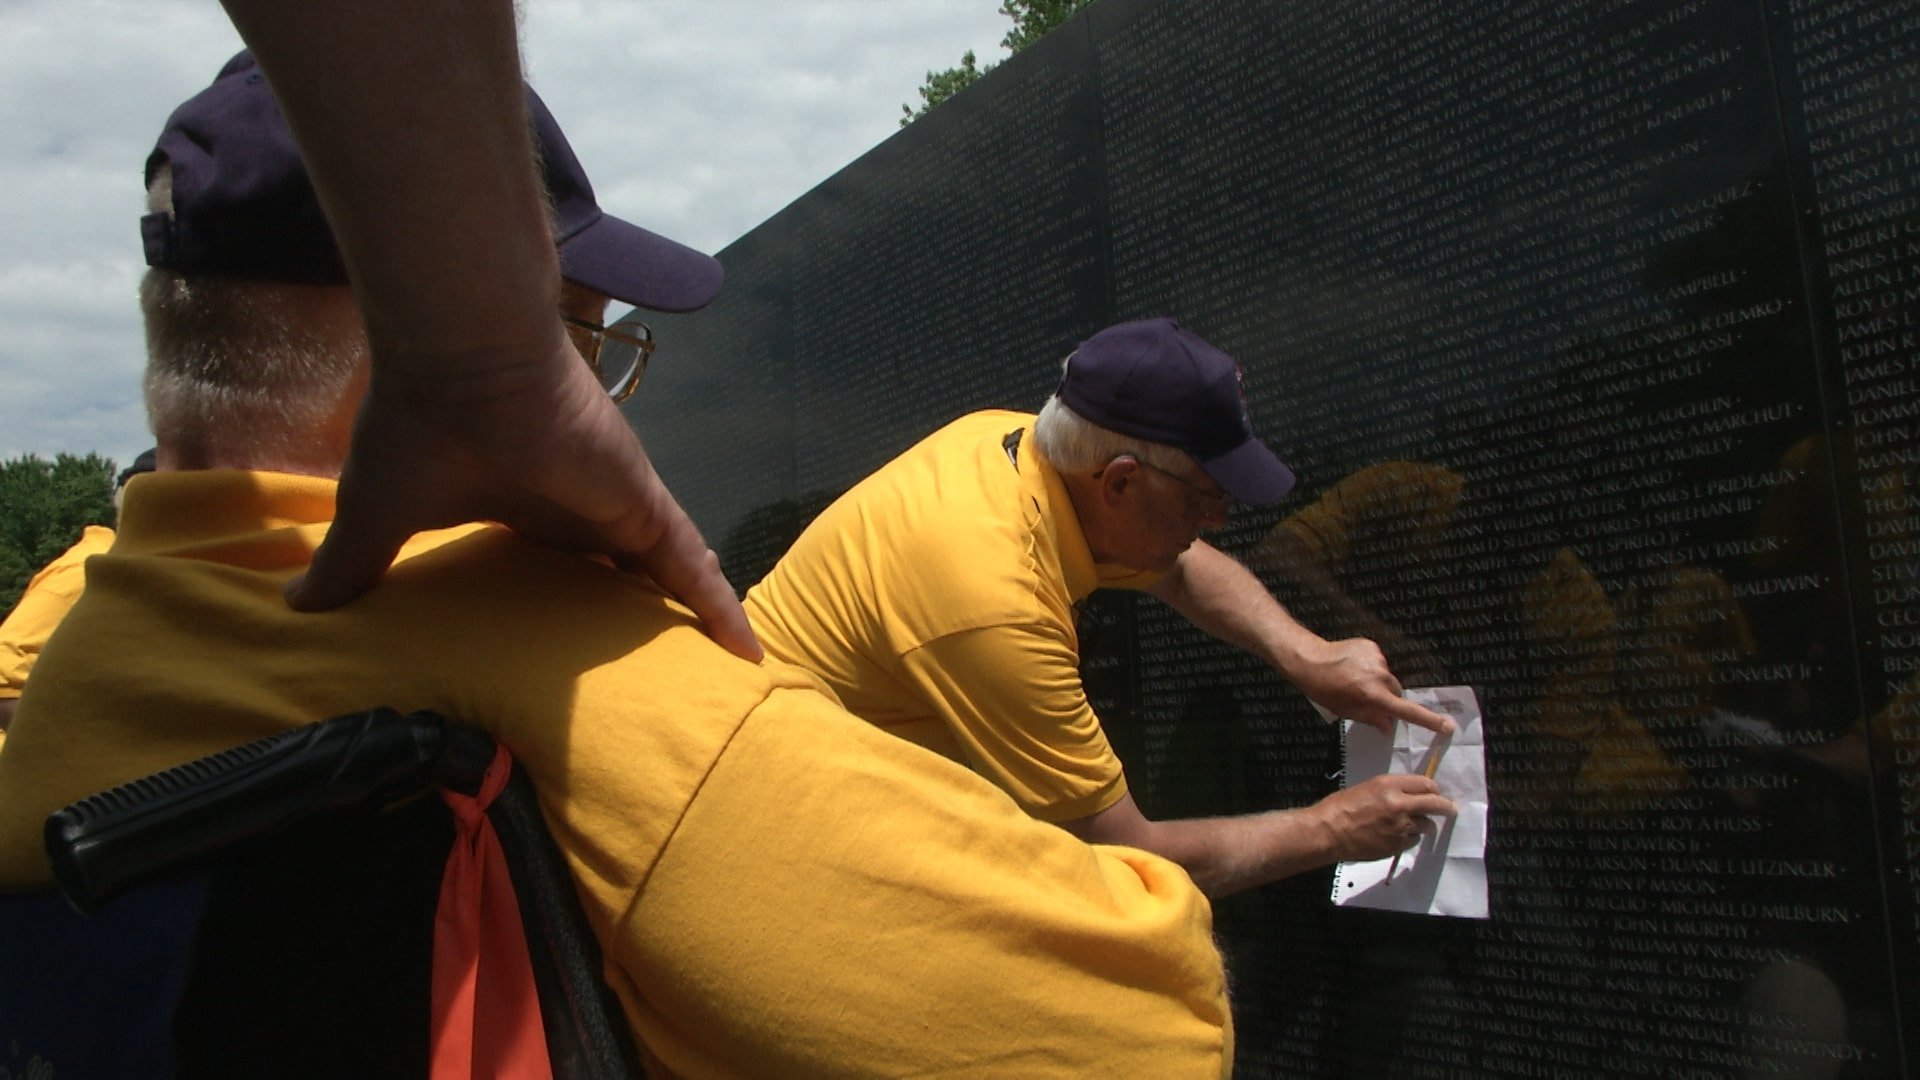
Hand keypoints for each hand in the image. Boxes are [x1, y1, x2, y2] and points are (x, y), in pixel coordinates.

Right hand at [285, 324, 762, 662]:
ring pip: (670, 573)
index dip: (583, 608)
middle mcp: (579, 507)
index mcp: (525, 511)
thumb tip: (295, 607)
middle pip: (627, 575)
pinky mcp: (641, 501)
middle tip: (674, 677)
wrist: (460, 356)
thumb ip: (352, 564)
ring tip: (725, 671)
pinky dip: (716, 604)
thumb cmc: (417, 424)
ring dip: (695, 617)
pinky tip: (745, 649)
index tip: (593, 656)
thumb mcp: (379, 514)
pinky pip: (690, 562)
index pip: (567, 569)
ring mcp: (616, 504)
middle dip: (649, 620)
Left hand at [1292, 636, 1452, 734]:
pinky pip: (1378, 662)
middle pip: (1396, 693)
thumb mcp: (1346, 710)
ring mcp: (1376, 658)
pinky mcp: (1371, 646)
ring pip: (1387, 677)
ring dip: (1378, 683)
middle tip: (1369, 701)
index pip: (1407, 710)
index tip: (1447, 726)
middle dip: (1388, 700)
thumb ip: (1372, 719)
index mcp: (1373, 694)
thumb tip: (1390, 727)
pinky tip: (1354, 668)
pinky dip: (1371, 668)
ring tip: (1355, 682)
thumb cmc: (1324, 689)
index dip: (1428, 720)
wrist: (1308, 659)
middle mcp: (1379, 675)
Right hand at [1312, 774, 1455, 862]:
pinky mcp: (1398, 844)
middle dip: (1446, 807)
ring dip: (1422, 824)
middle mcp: (1400, 804)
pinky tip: (1396, 836)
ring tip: (1411, 825)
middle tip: (1451, 809)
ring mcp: (1401, 827)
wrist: (1330, 831)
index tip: (1437, 793)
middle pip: (1434, 804)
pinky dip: (1409, 837)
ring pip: (1426, 825)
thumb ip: (1393, 790)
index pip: (1425, 784)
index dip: (1434, 789)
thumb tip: (1412, 794)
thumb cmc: (1343, 805)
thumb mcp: (1369, 787)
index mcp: (1389, 785)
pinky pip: (1413, 840)